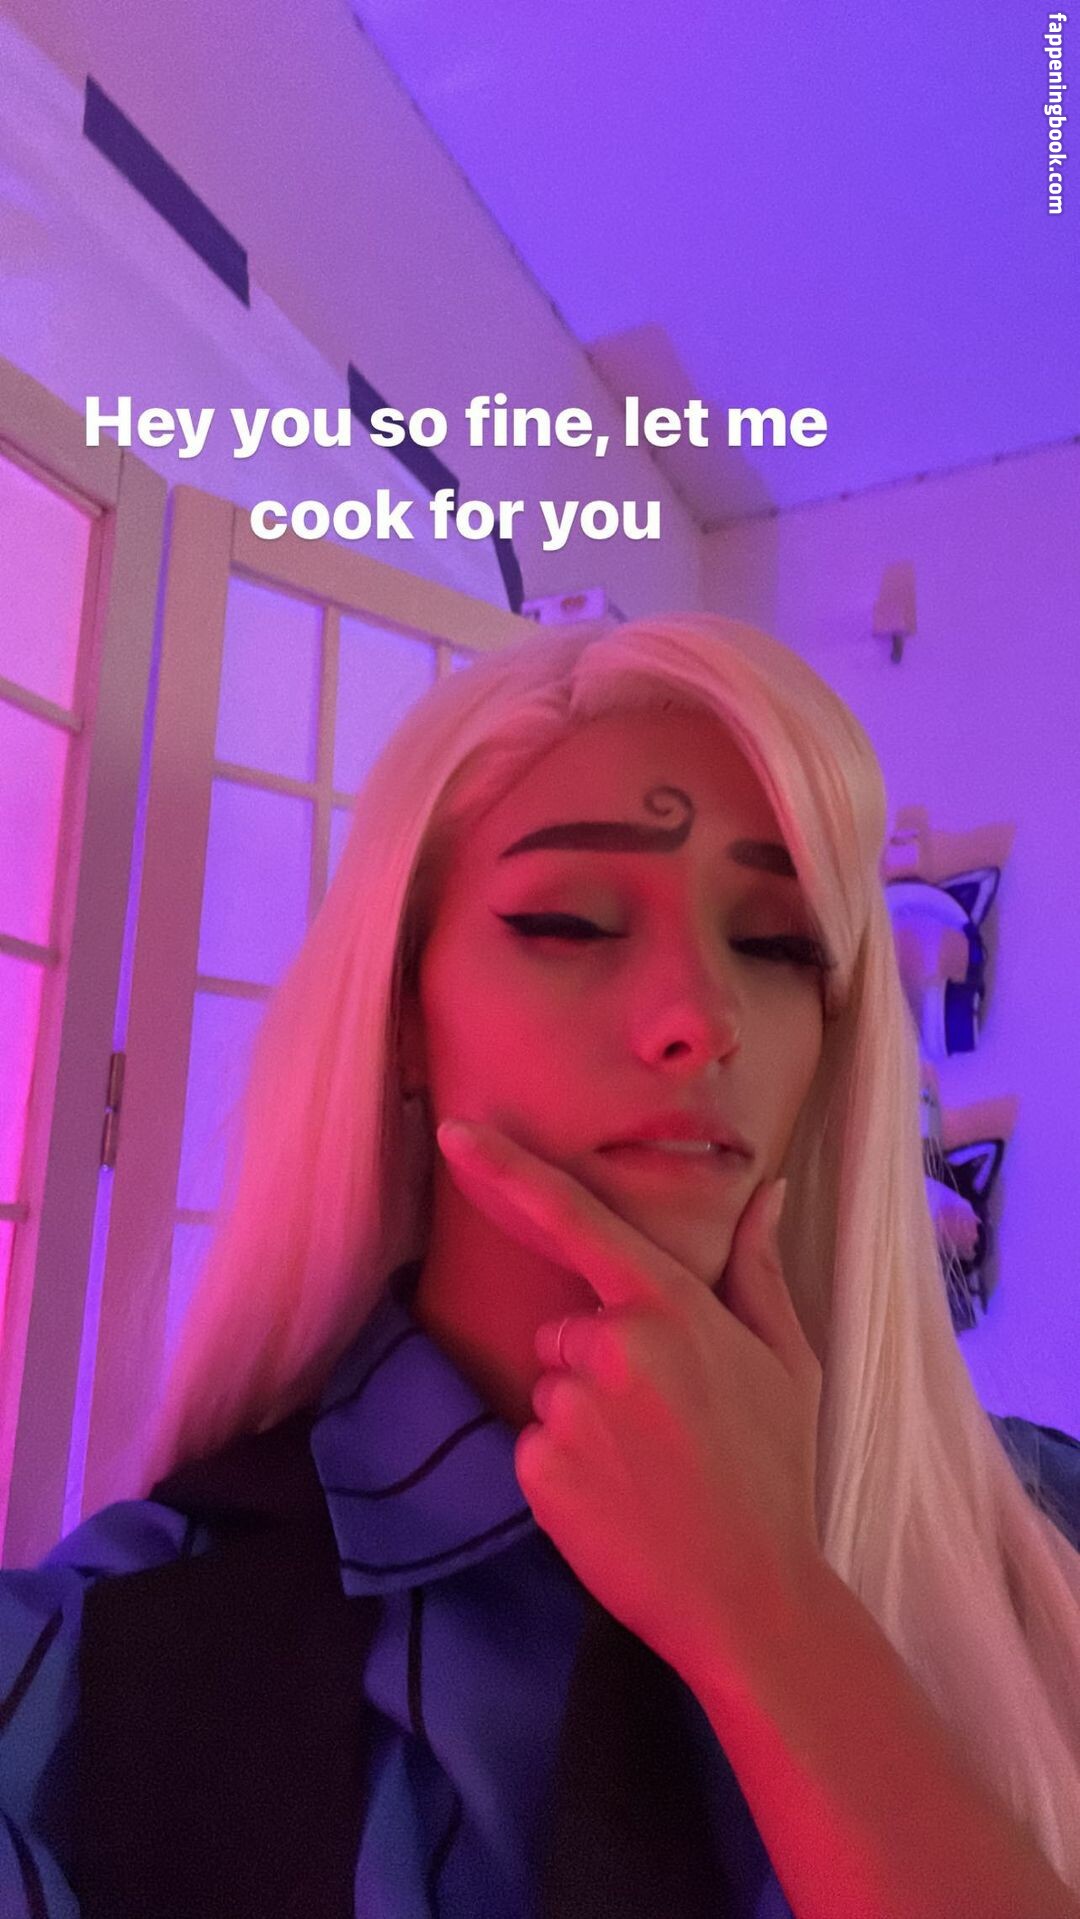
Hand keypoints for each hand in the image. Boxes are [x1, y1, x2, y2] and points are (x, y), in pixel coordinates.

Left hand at [435, 1119, 823, 1688]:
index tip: (454, 1131)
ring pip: (552, 1385)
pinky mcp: (535, 1468)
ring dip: (585, 1414)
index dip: (507, 1170)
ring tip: (649, 1466)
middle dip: (601, 1359)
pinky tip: (620, 1496)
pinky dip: (566, 1465)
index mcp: (671, 1306)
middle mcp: (610, 1346)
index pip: (574, 1218)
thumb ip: (758, 1269)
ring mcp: (568, 1409)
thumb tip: (768, 1191)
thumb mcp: (786, 1361)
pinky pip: (534, 1442)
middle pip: (568, 1327)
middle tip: (668, 1423)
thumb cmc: (775, 1472)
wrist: (750, 1597)